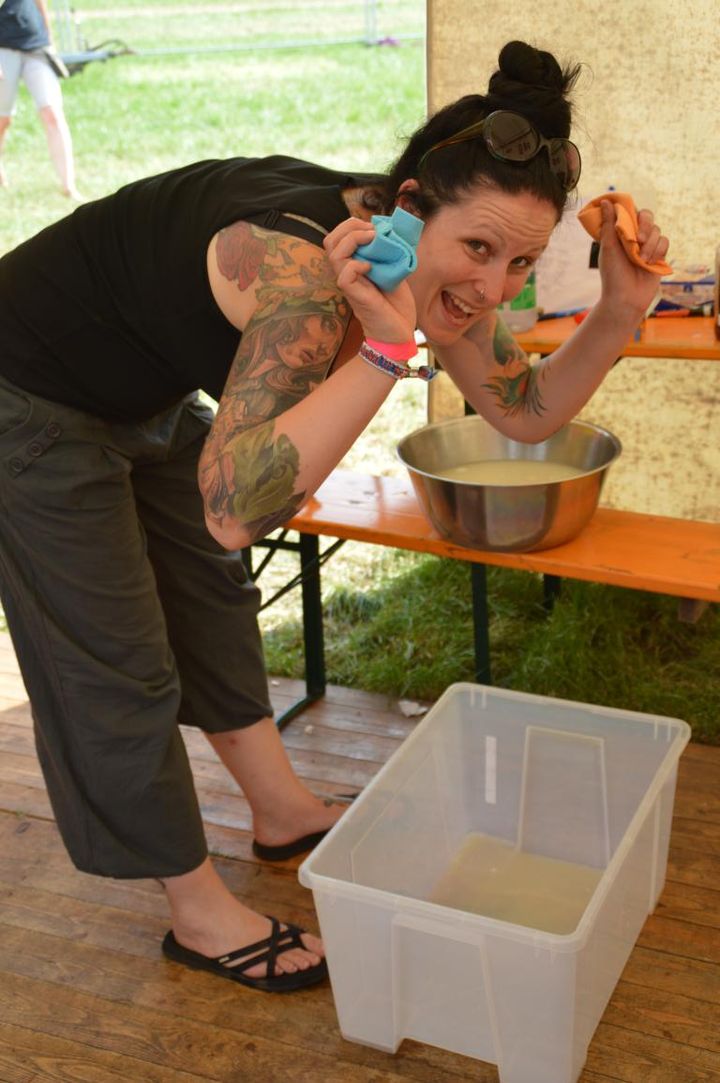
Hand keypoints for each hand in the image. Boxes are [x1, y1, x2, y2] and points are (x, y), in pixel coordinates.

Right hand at [323, 217, 416, 343]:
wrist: (399, 332)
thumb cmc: (396, 305)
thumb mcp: (394, 270)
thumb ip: (388, 252)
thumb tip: (389, 229)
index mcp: (353, 264)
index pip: (337, 236)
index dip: (352, 225)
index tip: (374, 229)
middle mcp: (346, 272)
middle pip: (330, 240)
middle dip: (350, 227)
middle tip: (372, 233)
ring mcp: (349, 284)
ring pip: (334, 253)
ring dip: (355, 240)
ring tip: (374, 243)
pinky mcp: (354, 296)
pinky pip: (344, 275)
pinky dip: (357, 265)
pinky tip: (371, 267)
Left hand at [598, 199, 669, 316]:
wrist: (626, 298)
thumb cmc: (612, 274)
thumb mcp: (608, 247)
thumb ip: (608, 224)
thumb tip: (605, 200)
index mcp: (620, 232)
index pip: (629, 211)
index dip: (630, 210)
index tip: (627, 216)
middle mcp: (634, 236)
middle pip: (647, 215)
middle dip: (645, 225)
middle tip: (637, 239)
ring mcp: (647, 245)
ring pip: (657, 230)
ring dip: (649, 244)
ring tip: (641, 259)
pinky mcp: (659, 255)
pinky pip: (665, 242)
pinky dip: (658, 251)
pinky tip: (650, 263)